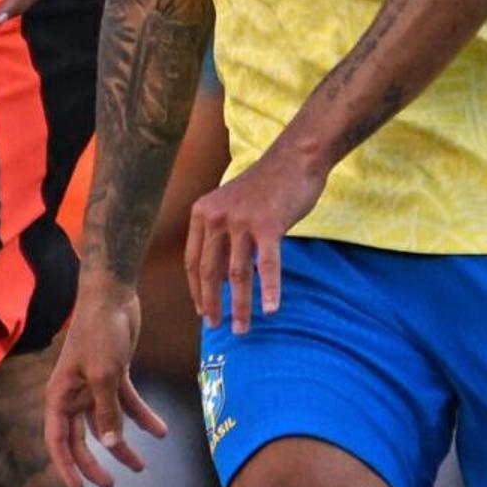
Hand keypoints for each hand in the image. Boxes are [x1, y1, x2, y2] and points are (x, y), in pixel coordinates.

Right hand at [42, 279, 169, 486]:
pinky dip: (143, 418)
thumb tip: (111, 445)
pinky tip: (160, 431)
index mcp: (60, 396)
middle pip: (82, 439)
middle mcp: (73, 395)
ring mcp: (93, 387)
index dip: (67, 467)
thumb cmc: (99, 333)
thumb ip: (106, 412)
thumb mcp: (104, 376)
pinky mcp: (114, 377)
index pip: (58, 441)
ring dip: (122, 446)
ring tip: (141, 466)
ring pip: (106, 425)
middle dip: (96, 463)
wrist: (111, 296)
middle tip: (113, 485)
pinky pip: (127, 405)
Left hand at [183, 145, 326, 327]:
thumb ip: (220, 234)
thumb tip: (218, 275)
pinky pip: (267, 266)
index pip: (192, 260)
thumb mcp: (230, 205)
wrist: (294, 159)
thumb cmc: (265, 185)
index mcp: (202, 213)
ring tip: (242, 328)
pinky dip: (269, 290)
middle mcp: (216, 217)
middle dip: (211, 303)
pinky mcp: (268, 226)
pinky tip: (271, 310)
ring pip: (237, 274)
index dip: (195, 289)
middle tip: (216, 327)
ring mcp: (241, 221)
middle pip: (208, 271)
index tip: (201, 310)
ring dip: (239, 306)